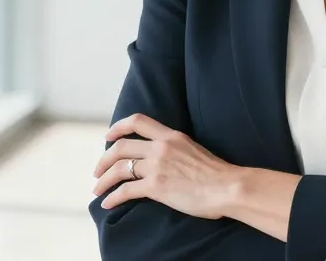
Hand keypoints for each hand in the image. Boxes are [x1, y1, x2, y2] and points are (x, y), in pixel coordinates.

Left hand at [92, 114, 239, 217]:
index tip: (108, 136)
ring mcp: (157, 166)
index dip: (118, 127)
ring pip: (119, 168)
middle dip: (103, 160)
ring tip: (97, 189)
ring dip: (103, 180)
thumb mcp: (193, 149)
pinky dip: (113, 197)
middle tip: (97, 171)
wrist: (227, 187)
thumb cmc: (217, 173)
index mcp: (171, 136)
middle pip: (121, 147)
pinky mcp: (156, 187)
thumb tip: (165, 158)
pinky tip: (108, 203)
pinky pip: (126, 190)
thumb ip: (175, 149)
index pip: (137, 121)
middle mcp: (161, 147)